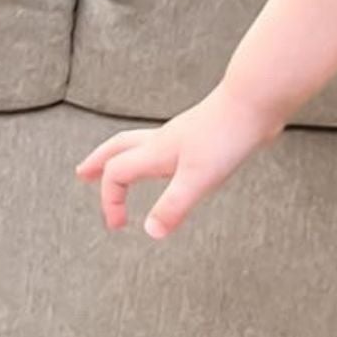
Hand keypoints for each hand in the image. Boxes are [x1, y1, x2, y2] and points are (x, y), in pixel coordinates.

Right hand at [74, 84, 280, 238]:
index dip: (111, 200)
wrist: (254, 103)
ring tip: (121, 169)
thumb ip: (173, 206)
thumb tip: (151, 232)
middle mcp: (163, 141)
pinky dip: (155, 156)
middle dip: (98, 163)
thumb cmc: (226, 137)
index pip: (117, 174)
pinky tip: (170, 163)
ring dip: (124, 157)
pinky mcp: (202, 135)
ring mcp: (182, 136)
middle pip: (119, 148)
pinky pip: (168, 146)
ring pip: (141, 144)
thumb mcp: (198, 179)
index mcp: (156, 152)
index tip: (117, 225)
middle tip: (83, 174)